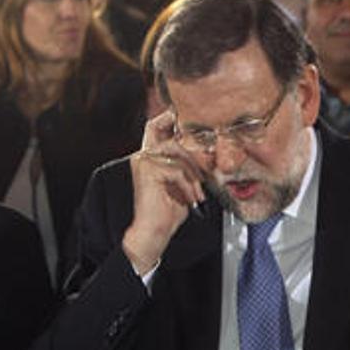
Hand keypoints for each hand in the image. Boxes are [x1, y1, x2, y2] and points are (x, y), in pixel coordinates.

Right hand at [123, 111, 205, 275]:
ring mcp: (144, 162)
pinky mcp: (148, 171)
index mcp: (149, 157)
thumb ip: (189, 167)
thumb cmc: (168, 211)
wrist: (154, 232)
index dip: (168, 118)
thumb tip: (207, 156)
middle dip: (190, 152)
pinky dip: (187, 185)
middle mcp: (143, 156)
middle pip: (173, 138)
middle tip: (201, 172)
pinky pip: (177, 171)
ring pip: (177, 153)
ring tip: (195, 192)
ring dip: (192, 173)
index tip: (183, 117)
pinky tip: (189, 198)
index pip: (155, 127)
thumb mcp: (183, 184)